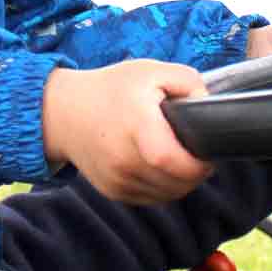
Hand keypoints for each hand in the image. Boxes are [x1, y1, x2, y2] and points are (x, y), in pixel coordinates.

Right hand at [41, 60, 213, 204]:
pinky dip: (162, 187)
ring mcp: (117, 180)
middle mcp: (125, 160)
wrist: (64, 113)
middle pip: (177, 184)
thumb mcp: (151, 71)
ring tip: (178, 158)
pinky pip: (151, 198)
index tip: (206, 151)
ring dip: (180, 182)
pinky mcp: (113, 192)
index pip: (175, 162)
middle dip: (195, 173)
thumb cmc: (111, 89)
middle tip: (195, 153)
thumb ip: (188, 82)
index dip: (199, 164)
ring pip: (167, 195)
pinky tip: (159, 166)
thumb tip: (207, 105)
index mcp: (137, 127)